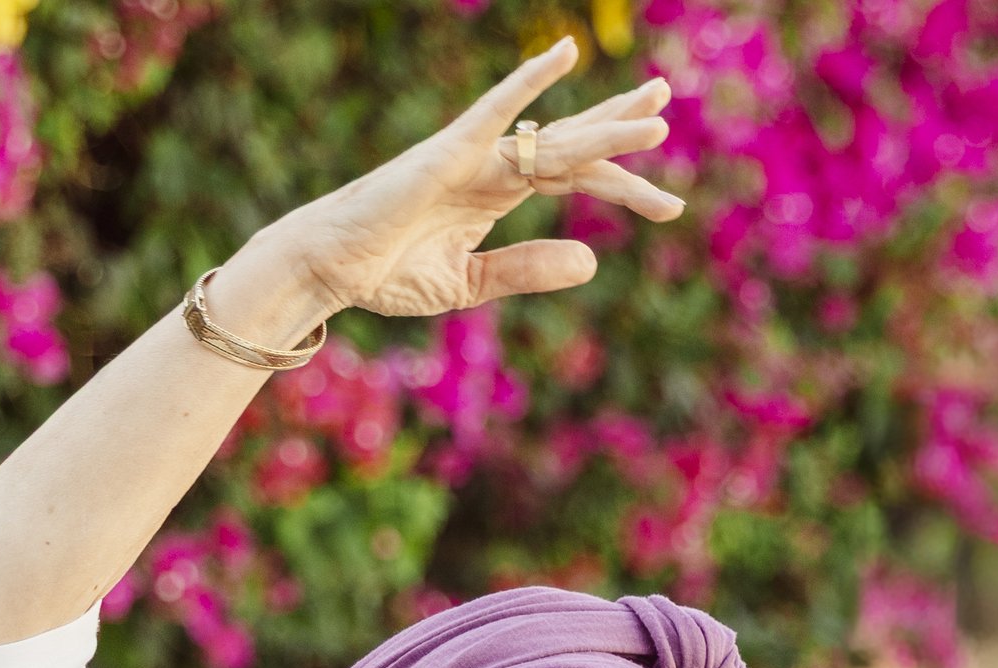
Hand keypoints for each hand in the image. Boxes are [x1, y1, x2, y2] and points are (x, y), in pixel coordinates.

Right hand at [268, 36, 684, 318]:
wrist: (328, 269)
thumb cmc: (384, 272)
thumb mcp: (470, 281)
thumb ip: (528, 268)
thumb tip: (593, 262)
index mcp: (497, 194)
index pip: (573, 179)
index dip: (623, 185)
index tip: (669, 205)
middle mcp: (492, 167)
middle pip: (571, 145)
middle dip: (620, 129)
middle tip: (667, 109)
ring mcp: (472, 157)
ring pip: (552, 139)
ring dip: (604, 127)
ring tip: (658, 112)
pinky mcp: (447, 154)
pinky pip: (493, 113)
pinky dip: (527, 83)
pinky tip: (562, 56)